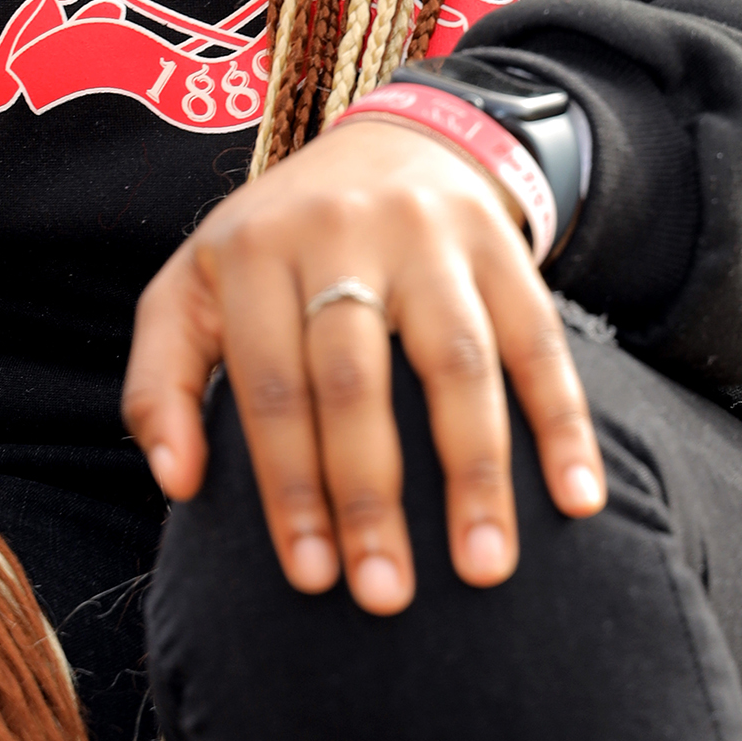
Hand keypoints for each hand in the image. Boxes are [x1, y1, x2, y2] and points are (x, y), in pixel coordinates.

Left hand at [121, 116, 607, 613]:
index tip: (310, 579)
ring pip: (458, 363)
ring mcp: (429, 238)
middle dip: (370, 496)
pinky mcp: (502, 247)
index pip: (271, 385)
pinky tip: (577, 499)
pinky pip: (540, 342)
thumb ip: (164, 382)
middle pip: (355, 379)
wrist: (386, 142)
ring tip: (485, 570)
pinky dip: (563, 422)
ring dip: (476, 474)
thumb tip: (178, 483)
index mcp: (255, 251)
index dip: (289, 487)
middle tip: (387, 598)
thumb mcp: (192, 288)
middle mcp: (341, 235)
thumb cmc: (274, 247)